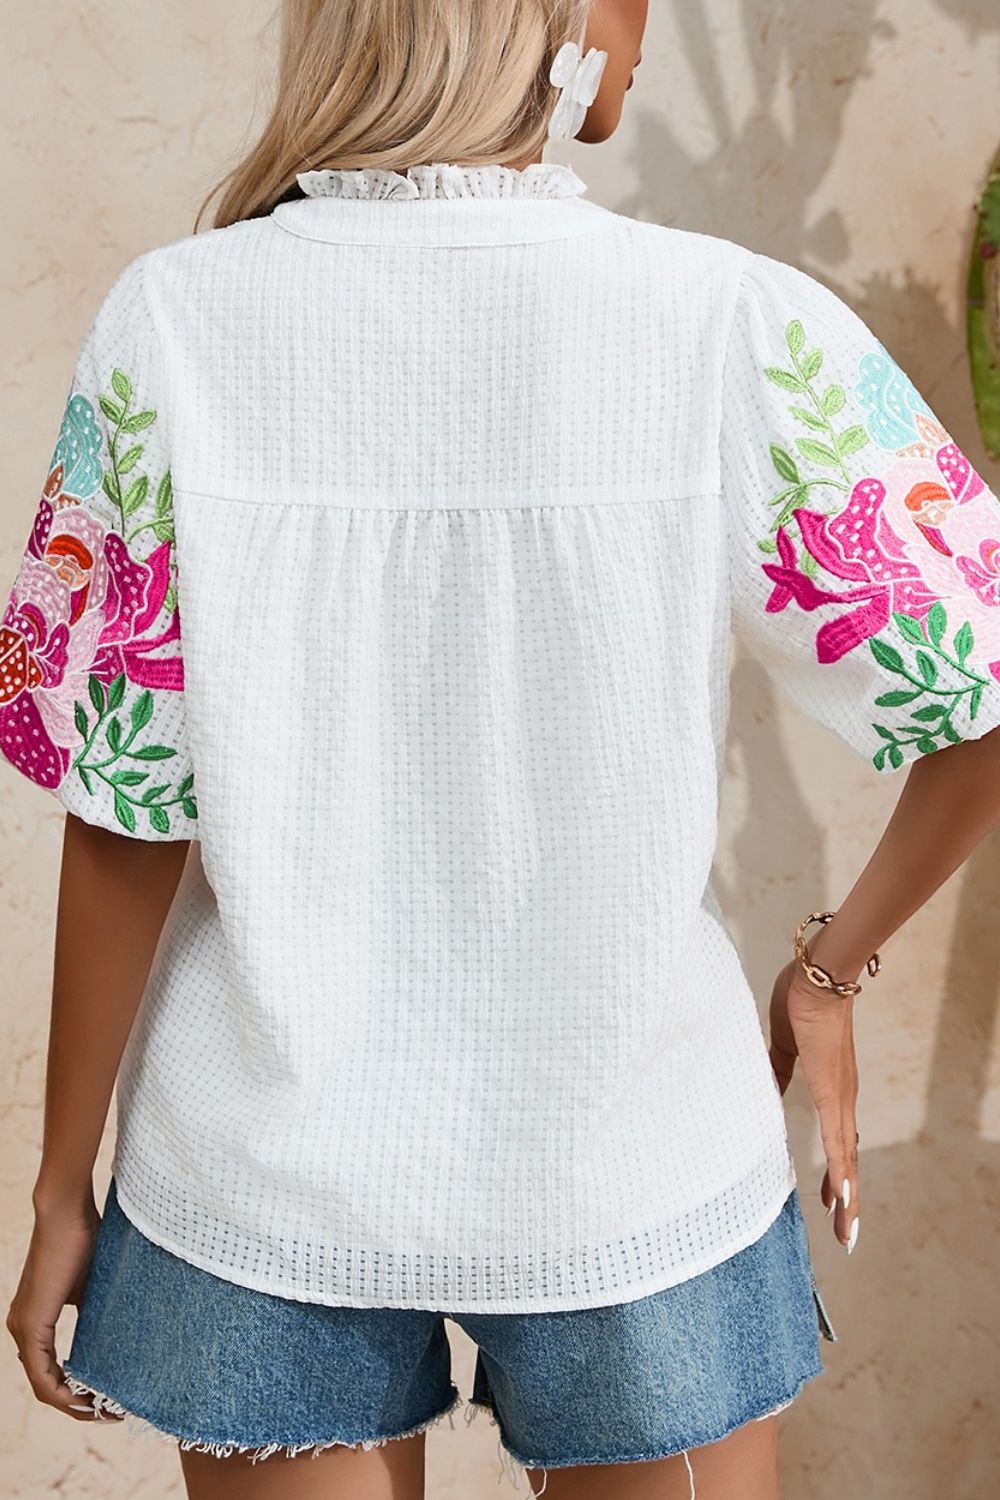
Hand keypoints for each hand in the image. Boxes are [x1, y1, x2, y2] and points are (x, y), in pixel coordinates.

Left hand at [5, 1192, 116, 1419]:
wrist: (66, 1213)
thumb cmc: (82, 1239)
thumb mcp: (90, 1287)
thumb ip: (92, 1313)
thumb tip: (114, 1336)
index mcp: (34, 1321)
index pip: (49, 1372)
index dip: (75, 1392)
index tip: (106, 1400)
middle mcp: (21, 1329)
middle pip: (45, 1387)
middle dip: (77, 1405)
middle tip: (110, 1412)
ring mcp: (23, 1328)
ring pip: (42, 1386)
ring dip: (71, 1404)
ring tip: (103, 1411)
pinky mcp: (32, 1323)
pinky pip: (42, 1375)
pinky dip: (62, 1392)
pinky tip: (84, 1400)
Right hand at [767, 957, 860, 1252]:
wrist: (816, 975)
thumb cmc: (800, 998)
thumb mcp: (784, 1043)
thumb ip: (778, 1068)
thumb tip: (768, 1087)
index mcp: (829, 1087)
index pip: (837, 1140)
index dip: (837, 1173)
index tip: (833, 1201)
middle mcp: (841, 1098)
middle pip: (848, 1159)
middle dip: (846, 1200)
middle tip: (845, 1236)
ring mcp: (840, 1097)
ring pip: (847, 1157)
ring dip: (847, 1197)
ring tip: (847, 1232)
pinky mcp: (832, 1092)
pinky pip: (838, 1140)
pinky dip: (842, 1171)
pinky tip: (844, 1198)